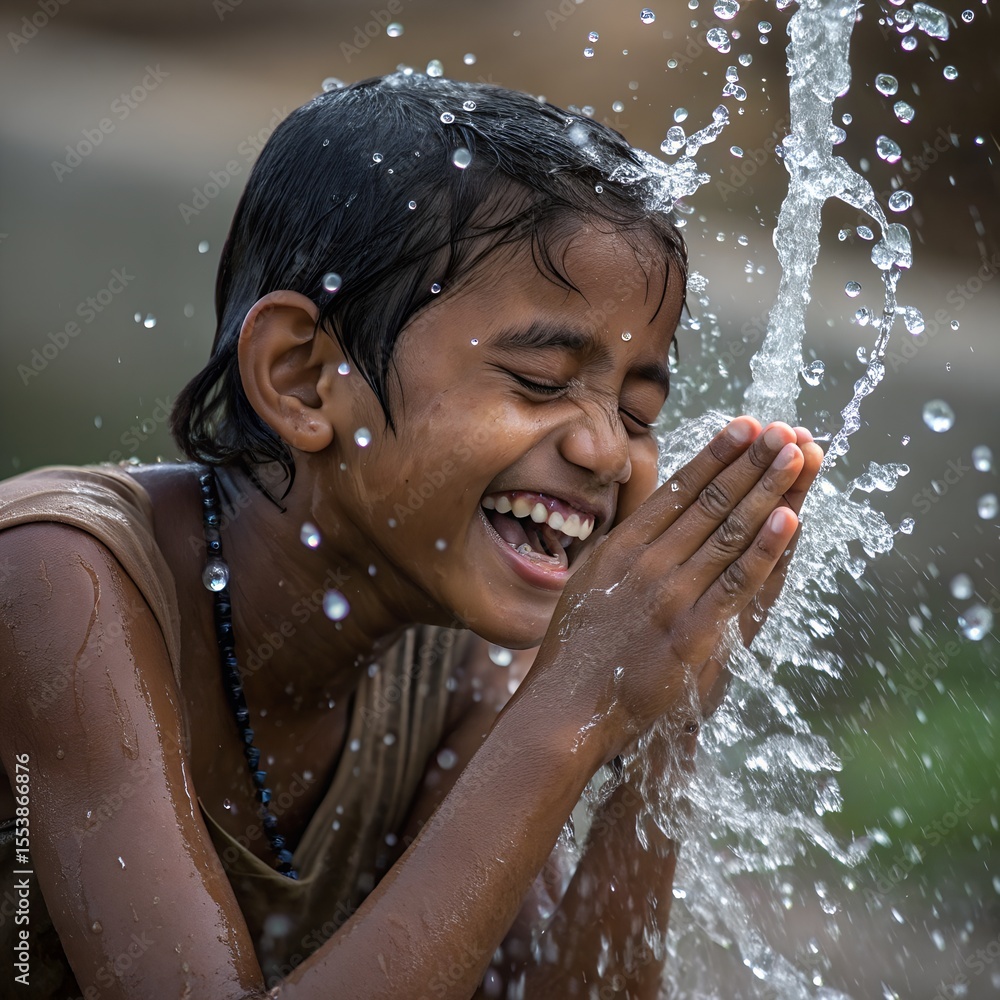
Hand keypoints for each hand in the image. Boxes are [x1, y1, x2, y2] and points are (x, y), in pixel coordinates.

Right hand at [532, 418, 806, 761]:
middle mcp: (647, 563)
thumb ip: (624, 548)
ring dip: (768, 491)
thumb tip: (657, 514)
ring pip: (730, 533)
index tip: (745, 426)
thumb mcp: (589, 580)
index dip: (717, 455)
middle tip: (783, 429)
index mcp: (621, 546)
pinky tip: (790, 519)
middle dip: (752, 461)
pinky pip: (737, 585)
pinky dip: (766, 550)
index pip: (679, 490)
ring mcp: (671, 597)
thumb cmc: (576, 647)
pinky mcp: (693, 634)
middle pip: (711, 501)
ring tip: (797, 456)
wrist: (565, 707)